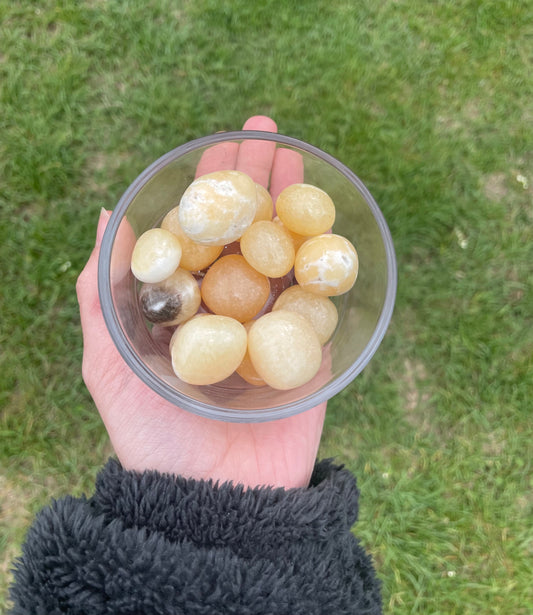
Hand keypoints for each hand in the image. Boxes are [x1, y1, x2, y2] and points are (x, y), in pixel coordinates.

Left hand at [76, 116, 326, 488]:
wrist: (214, 505)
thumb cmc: (152, 438)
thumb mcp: (108, 363)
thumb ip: (103, 293)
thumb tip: (109, 215)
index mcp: (185, 309)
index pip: (200, 235)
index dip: (210, 190)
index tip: (224, 148)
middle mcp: (228, 312)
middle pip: (246, 235)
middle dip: (257, 186)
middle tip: (271, 136)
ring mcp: (270, 330)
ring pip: (284, 256)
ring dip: (295, 210)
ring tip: (303, 163)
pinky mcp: (306, 353)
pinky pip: (319, 303)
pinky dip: (325, 263)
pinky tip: (332, 226)